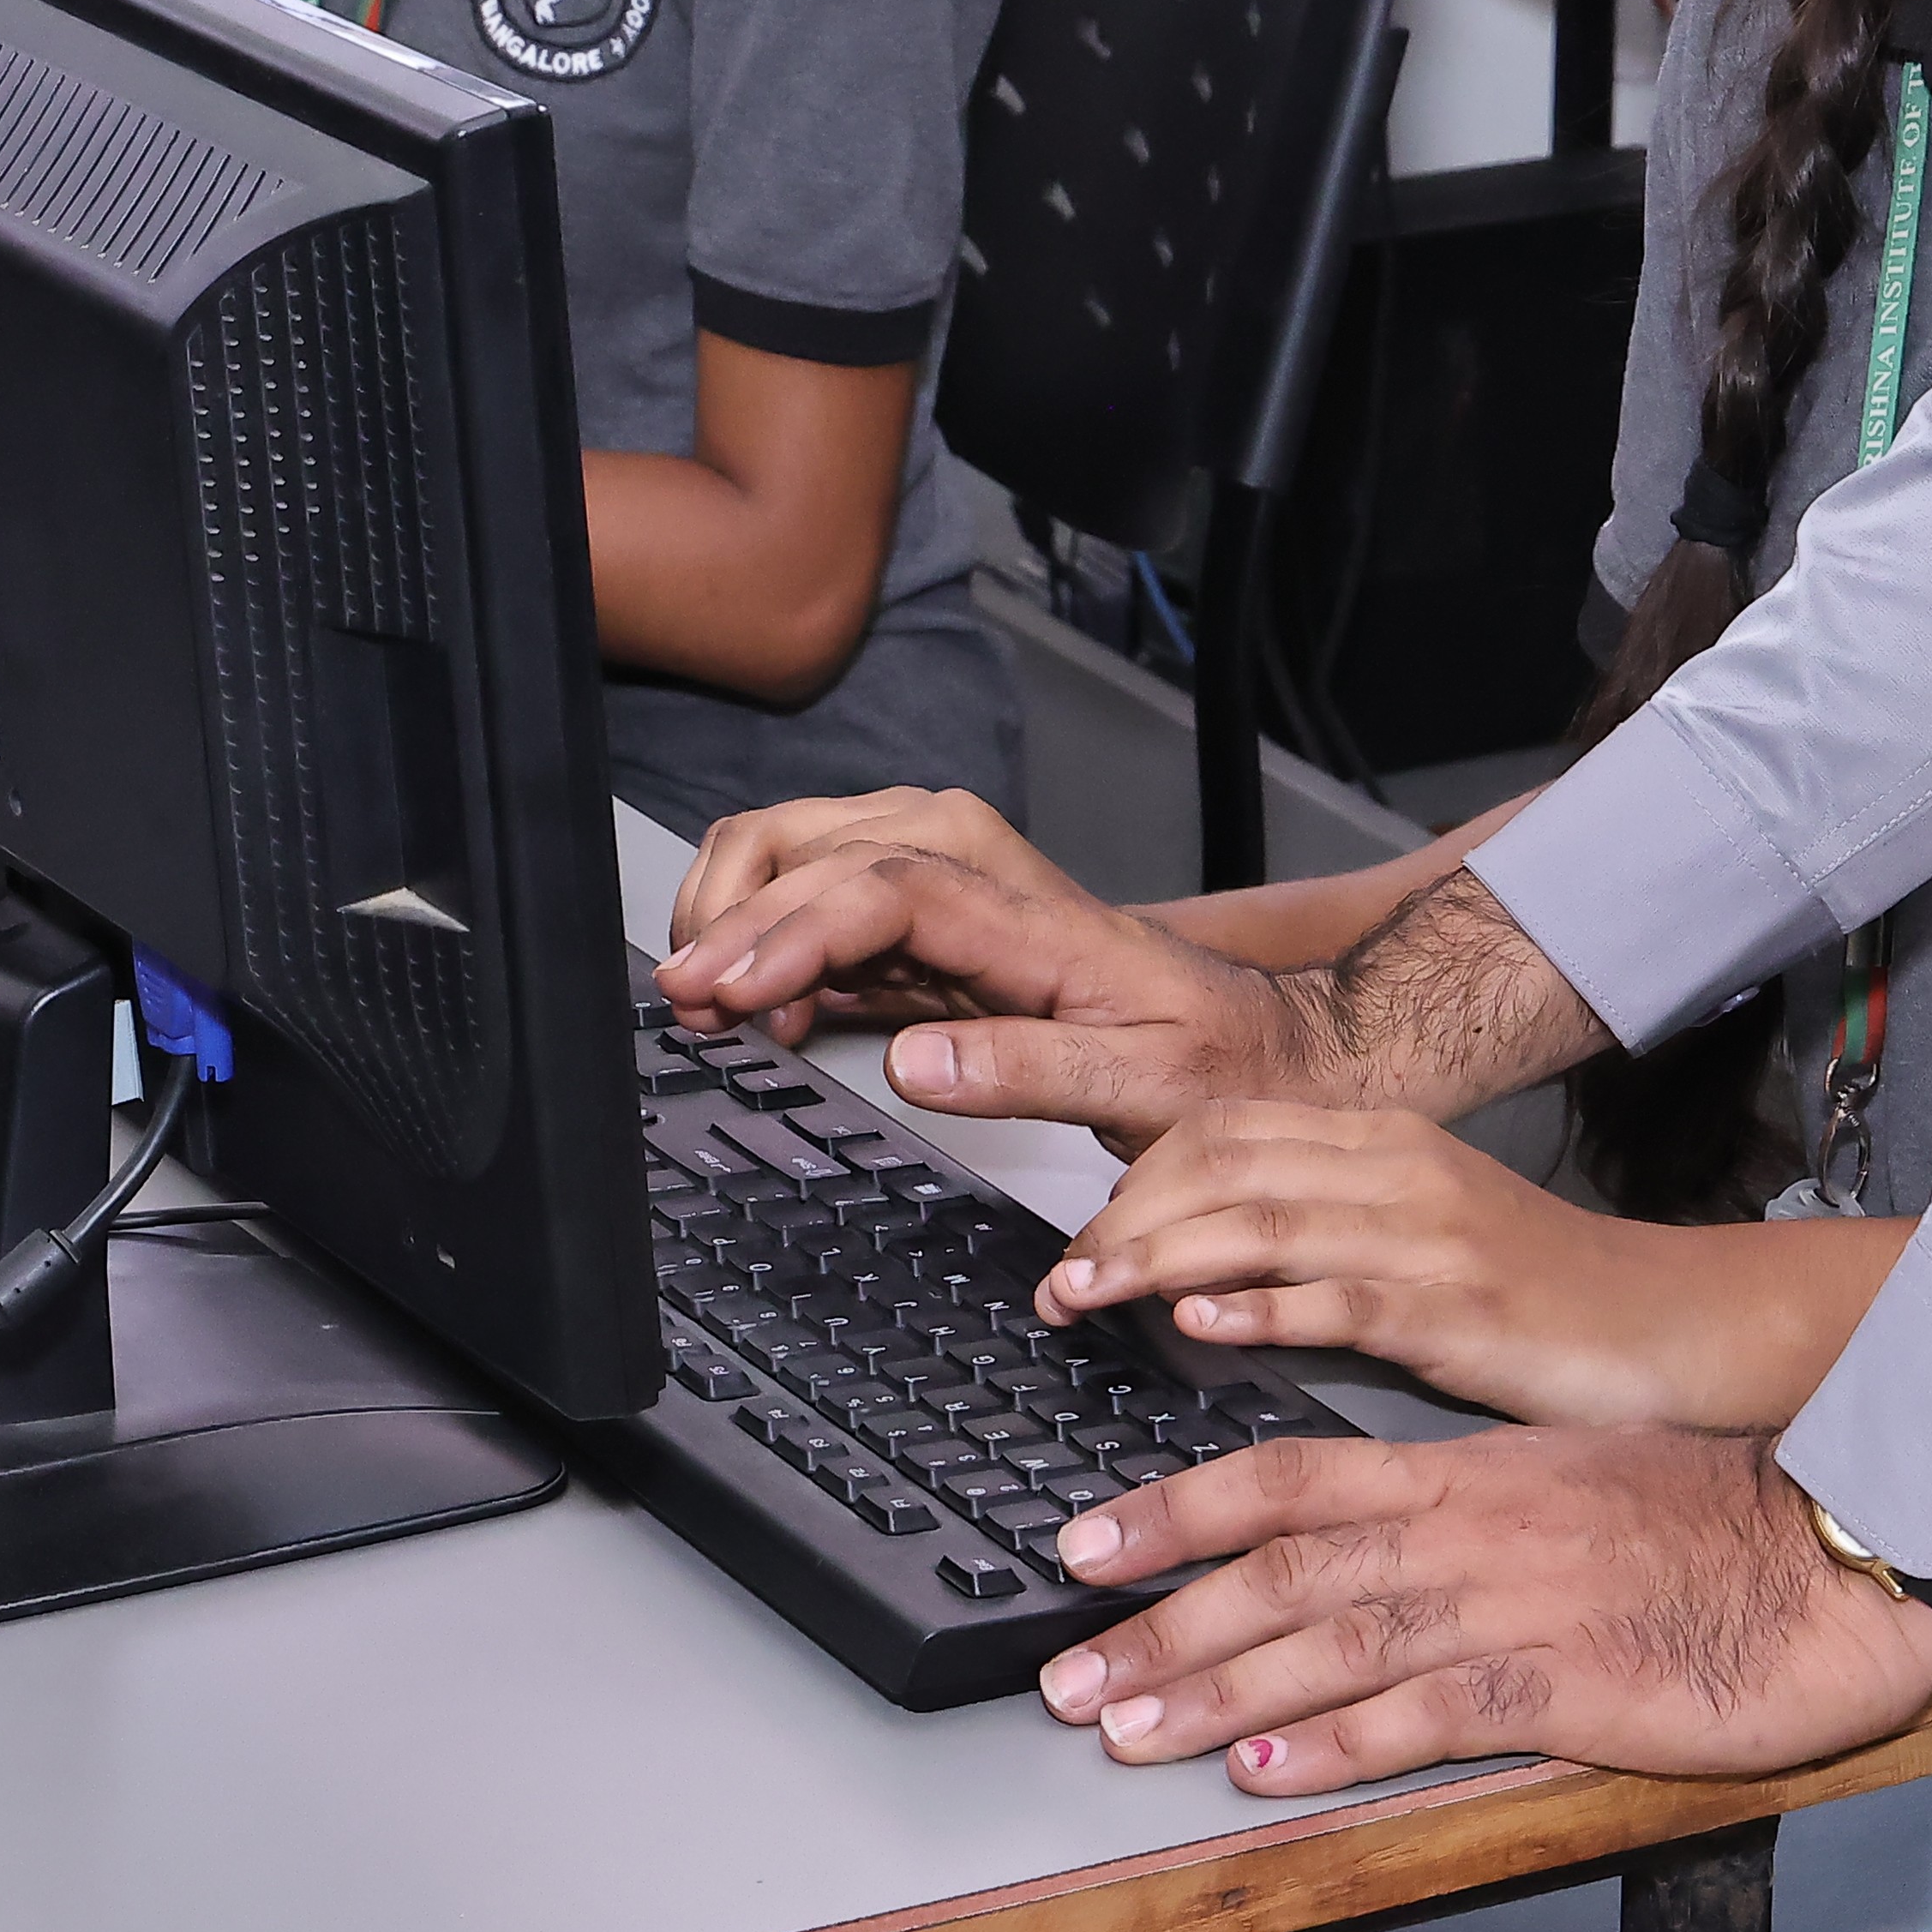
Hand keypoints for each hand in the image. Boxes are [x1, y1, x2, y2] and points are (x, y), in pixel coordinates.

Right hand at [652, 833, 1317, 1150]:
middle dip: (734, 917)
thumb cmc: (1208, 1056)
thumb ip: (1028, 1070)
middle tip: (682, 1001)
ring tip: (704, 1000)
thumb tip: (911, 1063)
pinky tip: (756, 1008)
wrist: (1249, 1036)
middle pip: (817, 847)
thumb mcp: (1145, 1084)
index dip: (790, 933)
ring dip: (736, 910)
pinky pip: (816, 895)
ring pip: (800, 847)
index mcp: (1024, 906)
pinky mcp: (925, 917)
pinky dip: (765, 934)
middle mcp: (973, 864)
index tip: (723, 989)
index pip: (881, 888)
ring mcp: (942, 879)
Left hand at [1030, 1419, 1931, 1797]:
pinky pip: (1424, 1714)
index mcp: (1462, 1473)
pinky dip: (1336, 1743)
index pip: (1284, 1477)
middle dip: (1156, 1623)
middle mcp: (1464, 1529)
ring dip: (1211, 1690)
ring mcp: (1507, 1605)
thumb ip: (1464, 1507)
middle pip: (1276, 1570)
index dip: (1175, 1510)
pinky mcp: (1559, 1683)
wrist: (1833, 1551)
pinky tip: (1265, 1770)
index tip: (1085, 1542)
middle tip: (1062, 1672)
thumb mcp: (1565, 1481)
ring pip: (1326, 1643)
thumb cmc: (1711, 1520)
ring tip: (1123, 1729)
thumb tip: (1373, 1540)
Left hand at [1045, 1101, 1876, 1430]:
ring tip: (1086, 1295)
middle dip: (1123, 1217)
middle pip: (1224, 1162)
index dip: (1136, 1177)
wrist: (1672, 1326)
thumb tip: (1200, 1266)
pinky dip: (1261, 1305)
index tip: (1077, 1239)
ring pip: (1263, 1220)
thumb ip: (1319, 1232)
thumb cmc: (1538, 1298)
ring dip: (1158, 1260)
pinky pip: (1341, 1293)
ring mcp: (1429, 1233)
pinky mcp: (1459, 1305)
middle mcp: (1398, 1168)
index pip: (1225, 1127)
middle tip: (1055, 1282)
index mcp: (1383, 1141)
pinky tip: (1202, 1324)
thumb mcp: (1419, 1239)